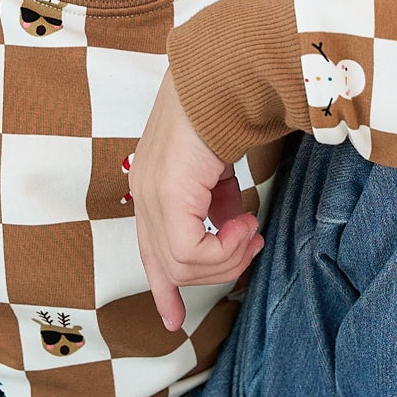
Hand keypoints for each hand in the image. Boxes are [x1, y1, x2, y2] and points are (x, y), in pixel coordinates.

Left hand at [131, 68, 263, 333]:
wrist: (225, 76)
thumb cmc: (226, 112)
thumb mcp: (218, 169)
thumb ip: (216, 200)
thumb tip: (231, 225)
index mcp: (151, 186)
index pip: (149, 251)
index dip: (163, 289)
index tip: (174, 320)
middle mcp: (144, 194)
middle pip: (170, 267)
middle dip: (218, 269)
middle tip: (252, 244)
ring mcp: (152, 195)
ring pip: (183, 265)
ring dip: (228, 257)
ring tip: (252, 228)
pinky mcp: (168, 195)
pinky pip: (192, 252)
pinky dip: (225, 247)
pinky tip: (246, 222)